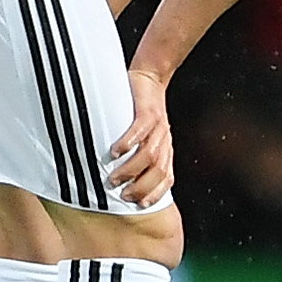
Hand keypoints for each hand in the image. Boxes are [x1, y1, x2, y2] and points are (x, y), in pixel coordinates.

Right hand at [107, 68, 175, 205]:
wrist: (151, 76)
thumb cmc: (142, 109)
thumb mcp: (147, 134)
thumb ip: (141, 153)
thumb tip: (124, 177)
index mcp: (165, 148)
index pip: (167, 177)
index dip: (156, 193)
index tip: (140, 204)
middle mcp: (164, 139)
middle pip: (158, 170)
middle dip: (142, 187)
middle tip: (123, 195)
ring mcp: (158, 126)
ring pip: (149, 154)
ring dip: (131, 170)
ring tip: (114, 178)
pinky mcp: (148, 111)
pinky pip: (140, 130)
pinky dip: (128, 142)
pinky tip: (115, 151)